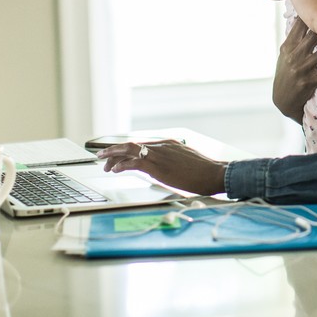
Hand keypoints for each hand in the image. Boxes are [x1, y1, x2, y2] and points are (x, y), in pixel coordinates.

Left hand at [97, 139, 226, 195]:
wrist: (213, 173)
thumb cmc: (204, 171)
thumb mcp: (186, 162)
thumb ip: (173, 162)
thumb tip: (166, 169)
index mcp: (168, 143)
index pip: (142, 144)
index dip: (127, 150)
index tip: (118, 156)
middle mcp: (161, 145)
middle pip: (132, 144)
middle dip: (115, 150)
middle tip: (102, 156)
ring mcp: (159, 154)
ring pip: (129, 150)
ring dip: (114, 156)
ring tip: (103, 162)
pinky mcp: (158, 166)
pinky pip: (134, 163)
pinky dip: (122, 165)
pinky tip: (116, 170)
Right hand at [273, 21, 316, 122]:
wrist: (282, 101)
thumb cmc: (284, 76)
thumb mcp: (284, 57)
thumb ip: (293, 42)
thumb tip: (302, 23)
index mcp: (287, 47)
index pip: (298, 27)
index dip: (309, 15)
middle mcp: (294, 56)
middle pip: (313, 36)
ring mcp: (301, 69)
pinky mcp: (309, 81)